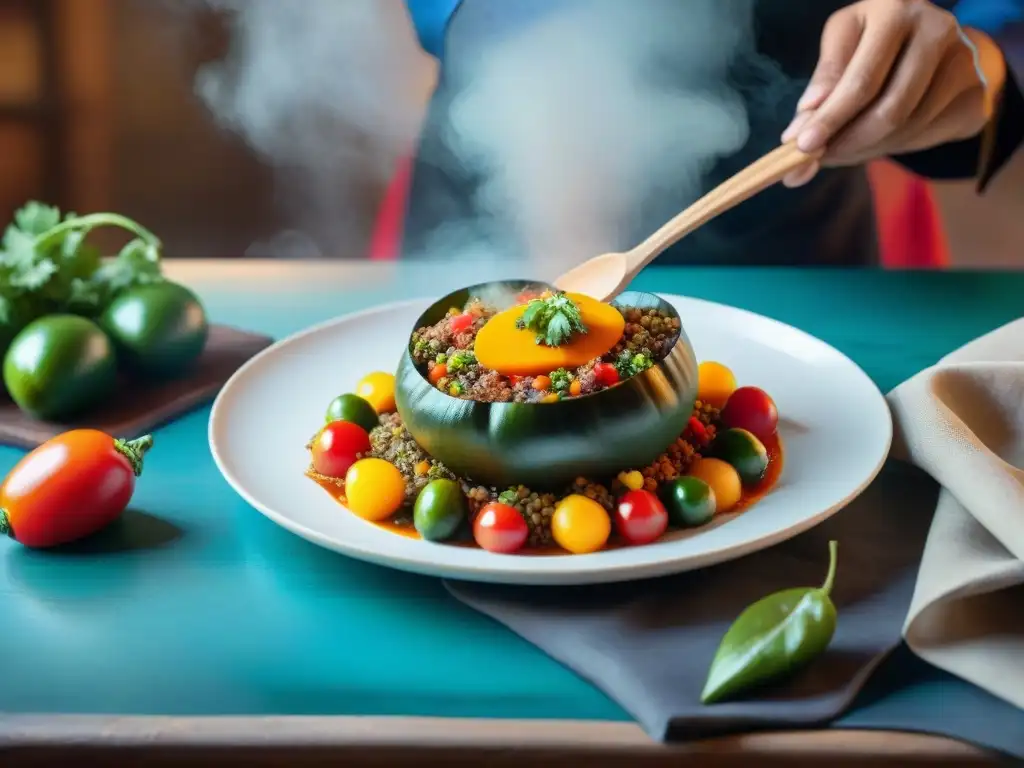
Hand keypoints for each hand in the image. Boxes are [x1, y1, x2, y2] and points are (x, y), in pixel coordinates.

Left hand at [781, 0, 1002, 186]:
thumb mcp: (844, 43)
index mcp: (895, 11)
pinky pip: (926, 137)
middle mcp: (936, 30)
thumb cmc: (876, 39)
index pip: (861, 81)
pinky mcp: (975, 93)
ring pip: (907, 129)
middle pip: (889, 110)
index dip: (830, 119)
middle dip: (848, 142)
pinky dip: (893, 147)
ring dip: (867, 149)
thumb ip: (823, 83)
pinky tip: (876, 139)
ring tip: (844, 147)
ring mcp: (964, 62)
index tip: (802, 147)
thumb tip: (799, 131)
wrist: (936, 37)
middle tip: (821, 158)